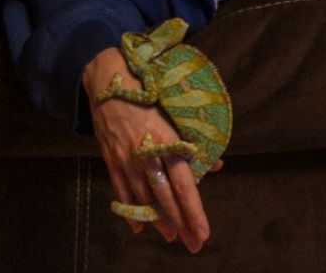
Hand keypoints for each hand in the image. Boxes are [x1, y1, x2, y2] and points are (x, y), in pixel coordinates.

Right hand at [83, 48, 215, 252]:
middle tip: (193, 244)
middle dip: (181, 224)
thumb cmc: (149, 95)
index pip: (184, 184)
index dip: (194, 210)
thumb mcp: (175, 113)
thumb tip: (215, 165)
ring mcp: (126, 160)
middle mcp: (146, 155)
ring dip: (158, 221)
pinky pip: (121, 192)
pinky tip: (138, 227)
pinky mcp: (111, 160)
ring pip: (144, 199)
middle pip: (166, 198)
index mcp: (166, 141)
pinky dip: (129, 212)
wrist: (110, 81)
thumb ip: (193, 142)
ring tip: (171, 237)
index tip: (203, 231)